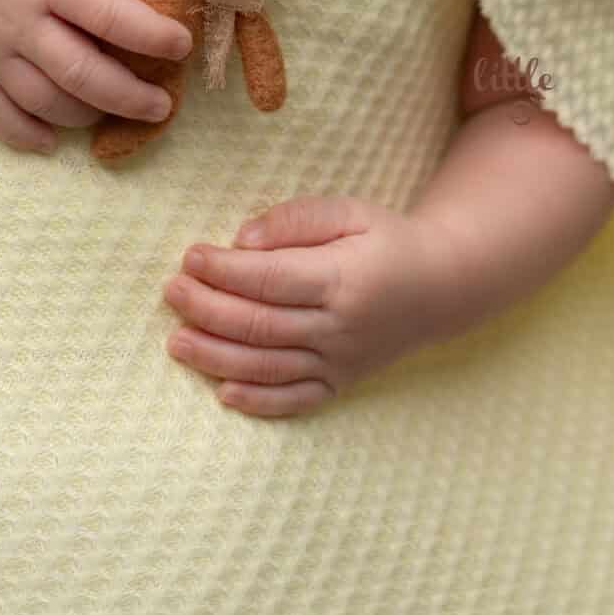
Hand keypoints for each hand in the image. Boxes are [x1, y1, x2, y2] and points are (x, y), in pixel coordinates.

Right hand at [0, 0, 193, 153]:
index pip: (111, 16)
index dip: (153, 36)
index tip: (181, 46)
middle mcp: (17, 20)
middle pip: (83, 74)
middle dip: (131, 96)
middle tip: (163, 105)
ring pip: (45, 102)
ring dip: (88, 115)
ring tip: (117, 112)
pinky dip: (25, 135)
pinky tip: (52, 139)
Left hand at [161, 195, 464, 417]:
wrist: (442, 288)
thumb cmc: (387, 241)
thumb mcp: (351, 212)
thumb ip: (297, 220)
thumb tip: (243, 240)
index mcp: (343, 278)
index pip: (270, 279)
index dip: (225, 270)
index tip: (190, 256)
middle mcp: (341, 327)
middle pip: (261, 324)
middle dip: (208, 309)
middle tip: (171, 291)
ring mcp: (341, 361)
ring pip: (269, 366)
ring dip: (216, 357)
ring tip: (176, 342)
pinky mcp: (341, 383)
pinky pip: (295, 400)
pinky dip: (259, 402)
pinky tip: (223, 392)